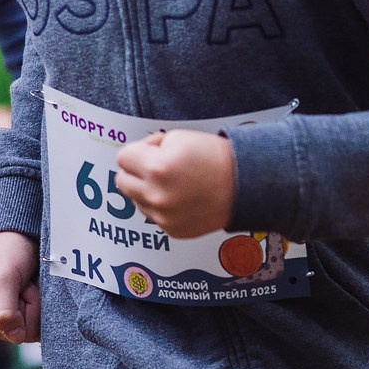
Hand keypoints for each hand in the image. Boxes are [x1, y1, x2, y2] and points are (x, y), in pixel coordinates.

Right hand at [0, 230, 39, 343]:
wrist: (23, 239)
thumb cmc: (7, 253)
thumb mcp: (3, 278)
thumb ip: (5, 309)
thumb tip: (15, 337)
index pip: (6, 327)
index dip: (17, 304)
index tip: (11, 282)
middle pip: (22, 333)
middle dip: (29, 303)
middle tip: (23, 283)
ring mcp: (8, 328)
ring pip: (35, 331)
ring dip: (39, 303)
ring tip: (29, 285)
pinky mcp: (25, 326)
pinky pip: (44, 328)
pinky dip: (45, 307)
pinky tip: (36, 293)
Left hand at [114, 128, 236, 238]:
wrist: (245, 185)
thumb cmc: (215, 158)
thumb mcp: (179, 137)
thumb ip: (150, 146)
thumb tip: (137, 157)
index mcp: (157, 168)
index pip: (122, 158)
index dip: (138, 150)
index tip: (152, 151)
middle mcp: (157, 196)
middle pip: (122, 181)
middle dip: (135, 171)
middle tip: (156, 166)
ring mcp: (164, 217)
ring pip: (136, 200)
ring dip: (146, 190)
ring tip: (173, 182)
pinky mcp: (172, 231)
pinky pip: (153, 216)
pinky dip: (161, 206)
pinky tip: (181, 197)